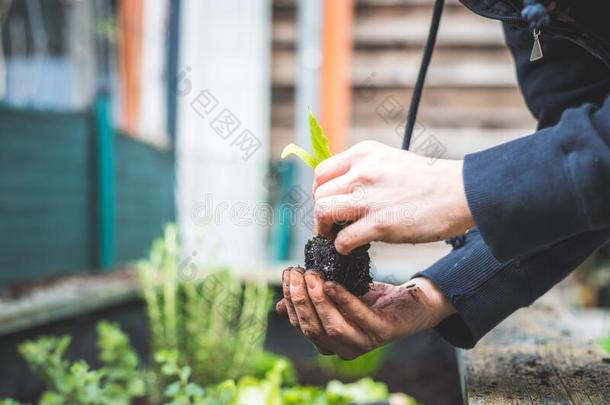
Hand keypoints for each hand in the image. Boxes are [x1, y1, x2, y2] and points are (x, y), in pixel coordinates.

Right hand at [276, 267, 454, 359]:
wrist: (412, 302)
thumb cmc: (372, 300)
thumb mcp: (338, 298)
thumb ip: (312, 302)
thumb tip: (278, 305)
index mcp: (329, 341)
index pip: (300, 324)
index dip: (291, 301)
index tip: (287, 275)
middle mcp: (343, 348)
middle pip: (312, 327)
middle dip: (300, 299)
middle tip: (296, 272)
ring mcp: (363, 343)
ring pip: (331, 326)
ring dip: (318, 300)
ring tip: (312, 275)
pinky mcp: (382, 332)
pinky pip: (358, 317)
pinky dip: (343, 300)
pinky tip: (332, 283)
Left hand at [312, 140, 473, 253]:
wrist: (460, 193)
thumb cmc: (427, 181)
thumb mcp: (389, 160)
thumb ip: (363, 170)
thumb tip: (340, 191)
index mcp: (363, 153)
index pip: (321, 173)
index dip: (320, 193)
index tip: (328, 205)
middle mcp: (362, 172)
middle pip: (319, 195)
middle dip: (320, 214)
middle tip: (330, 226)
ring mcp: (370, 198)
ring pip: (322, 212)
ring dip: (324, 230)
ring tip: (335, 237)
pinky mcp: (381, 224)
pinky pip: (343, 238)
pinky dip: (341, 247)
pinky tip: (351, 248)